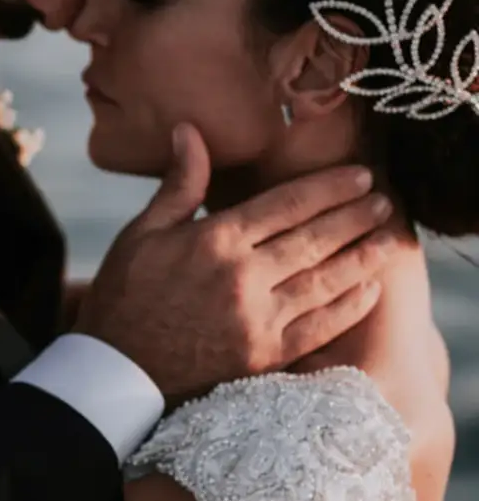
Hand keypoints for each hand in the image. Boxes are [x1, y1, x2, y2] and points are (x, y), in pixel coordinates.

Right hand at [79, 123, 389, 399]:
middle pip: (315, 238)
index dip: (329, 187)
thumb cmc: (123, 297)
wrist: (114, 370)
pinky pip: (318, 327)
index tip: (358, 177)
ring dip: (361, 256)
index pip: (287, 204)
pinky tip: (367, 290)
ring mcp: (257, 319)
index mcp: (215, 240)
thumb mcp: (142, 234)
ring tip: (387, 240)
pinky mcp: (262, 355)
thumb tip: (191, 130)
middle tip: (383, 202)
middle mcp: (243, 277)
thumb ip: (180, 185)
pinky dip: (347, 307)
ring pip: (325, 279)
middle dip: (355, 216)